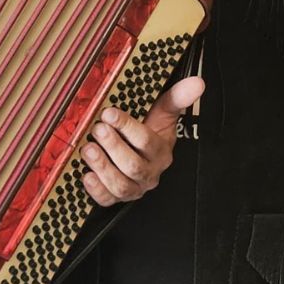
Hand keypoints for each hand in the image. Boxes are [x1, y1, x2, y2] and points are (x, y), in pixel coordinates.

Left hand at [80, 76, 203, 205]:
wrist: (140, 155)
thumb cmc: (150, 131)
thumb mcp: (162, 113)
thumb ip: (177, 98)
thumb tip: (197, 83)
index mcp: (161, 152)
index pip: (146, 141)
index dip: (127, 127)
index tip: (109, 112)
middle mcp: (150, 172)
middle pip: (133, 166)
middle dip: (113, 147)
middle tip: (97, 129)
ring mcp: (135, 187)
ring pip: (121, 185)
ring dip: (102, 167)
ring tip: (87, 149)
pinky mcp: (117, 198)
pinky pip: (108, 200)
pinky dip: (96, 190)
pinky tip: (86, 174)